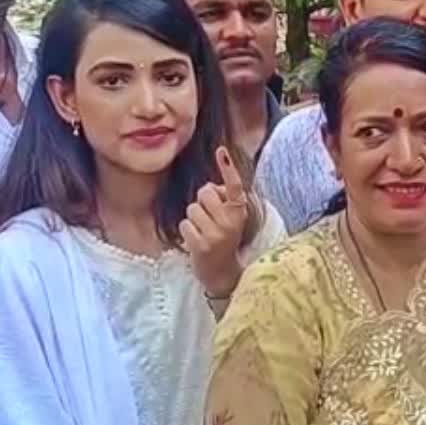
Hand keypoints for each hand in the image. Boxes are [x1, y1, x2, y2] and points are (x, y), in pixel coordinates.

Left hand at [181, 146, 248, 297]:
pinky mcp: (201, 245)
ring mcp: (216, 234)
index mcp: (240, 212)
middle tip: (210, 217)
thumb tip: (210, 187)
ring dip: (194, 218)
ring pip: (192, 208)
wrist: (223, 273)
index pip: (234, 186)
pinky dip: (187, 232)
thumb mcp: (232, 219)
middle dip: (203, 201)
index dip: (227, 168)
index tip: (221, 151)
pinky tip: (197, 241)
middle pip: (205, 192)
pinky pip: (184, 224)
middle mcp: (231, 222)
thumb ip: (224, 201)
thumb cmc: (224, 239)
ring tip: (203, 231)